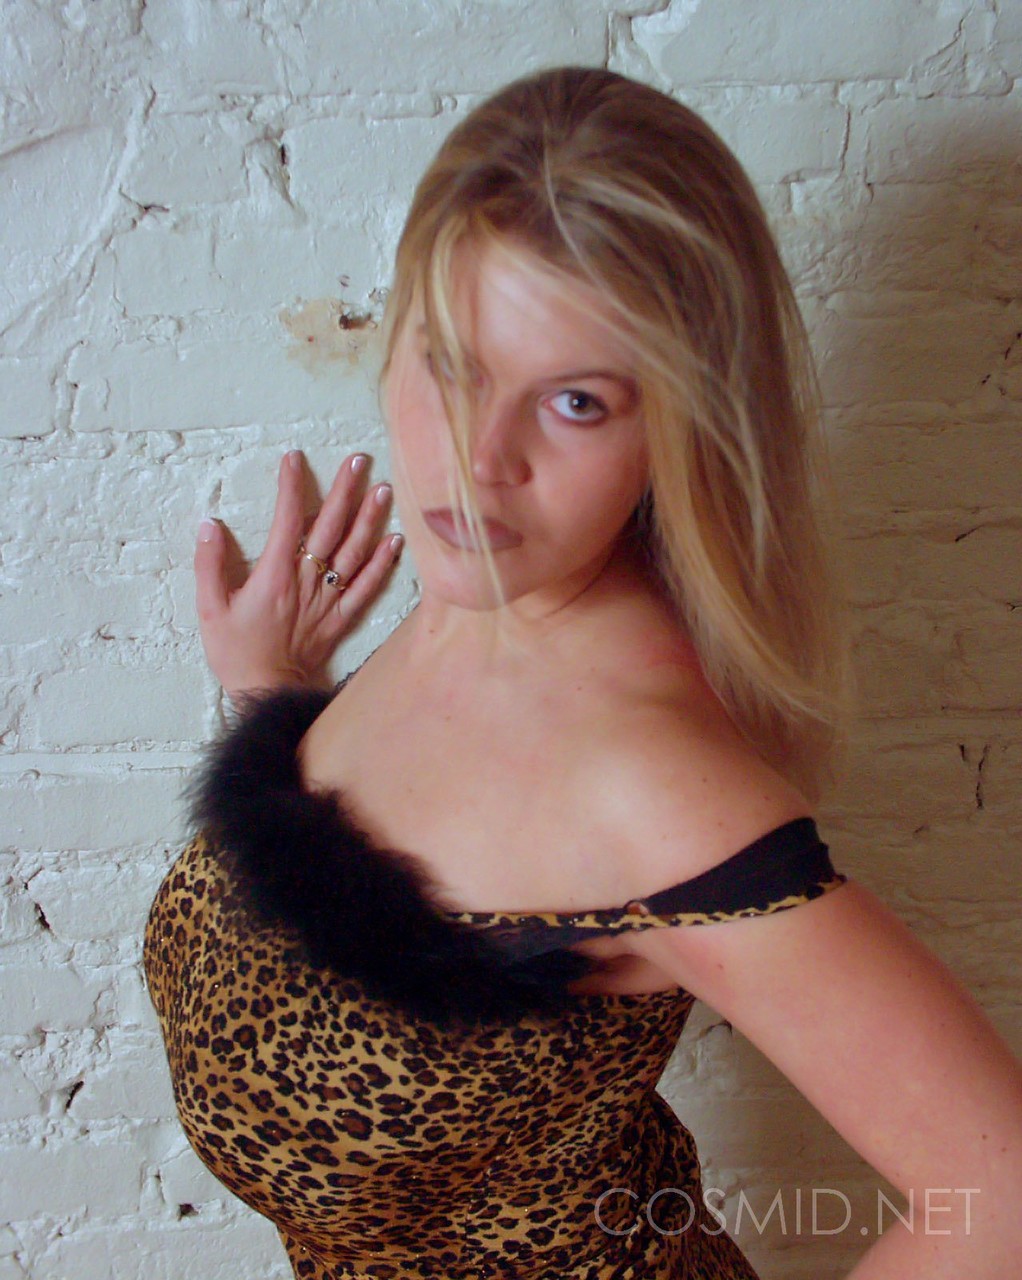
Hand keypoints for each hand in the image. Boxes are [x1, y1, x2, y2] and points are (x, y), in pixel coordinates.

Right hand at [194, 450, 402, 700]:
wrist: (266, 692)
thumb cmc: (236, 653)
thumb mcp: (209, 609)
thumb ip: (208, 565)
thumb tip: (210, 525)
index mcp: (274, 576)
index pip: (286, 520)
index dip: (292, 487)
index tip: (295, 459)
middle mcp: (306, 582)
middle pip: (330, 527)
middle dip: (344, 490)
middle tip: (359, 460)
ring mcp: (327, 600)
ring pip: (354, 552)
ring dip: (369, 519)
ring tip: (383, 489)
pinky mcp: (340, 618)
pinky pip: (366, 587)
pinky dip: (382, 564)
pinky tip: (394, 541)